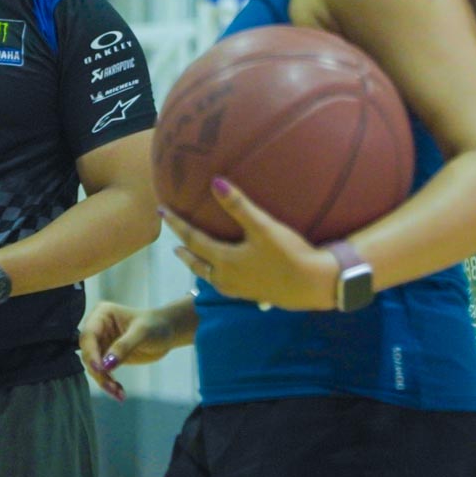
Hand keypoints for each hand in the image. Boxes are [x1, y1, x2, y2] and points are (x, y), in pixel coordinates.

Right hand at [78, 301, 181, 401]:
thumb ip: (123, 347)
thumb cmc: (155, 325)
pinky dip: (109, 383)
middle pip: (88, 353)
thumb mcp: (141, 333)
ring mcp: (101, 343)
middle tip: (111, 387)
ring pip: (94, 366)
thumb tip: (106, 365)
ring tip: (118, 393)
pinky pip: (103, 373)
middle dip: (98, 371)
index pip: (88, 335)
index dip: (91, 353)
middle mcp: (97, 328)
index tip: (100, 369)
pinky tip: (120, 392)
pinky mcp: (107, 357)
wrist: (167, 332)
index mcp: (102, 314)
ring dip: (104, 381)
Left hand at [164, 178, 337, 311]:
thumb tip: (214, 182)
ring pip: (209, 277)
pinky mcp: (253, 294)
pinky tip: (225, 272)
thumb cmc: (288, 254)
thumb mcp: (262, 227)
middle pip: (197, 262)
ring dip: (198, 265)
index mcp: (224, 261)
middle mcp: (226, 278)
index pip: (192, 239)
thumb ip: (238, 206)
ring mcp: (239, 289)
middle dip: (183, 251)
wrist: (313, 286)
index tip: (162, 211)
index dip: (176, 224)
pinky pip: (224, 283)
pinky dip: (215, 274)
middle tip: (171, 245)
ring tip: (192, 258)